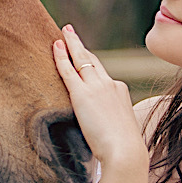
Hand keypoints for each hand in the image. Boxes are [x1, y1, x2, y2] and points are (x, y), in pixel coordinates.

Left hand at [53, 25, 146, 169]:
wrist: (125, 151)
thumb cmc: (124, 149)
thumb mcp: (121, 129)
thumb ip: (111, 122)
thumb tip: (105, 130)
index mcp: (120, 91)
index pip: (102, 73)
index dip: (91, 62)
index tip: (84, 53)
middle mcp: (109, 84)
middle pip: (91, 59)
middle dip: (80, 45)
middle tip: (69, 31)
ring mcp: (96, 87)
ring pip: (81, 59)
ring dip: (71, 43)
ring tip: (62, 31)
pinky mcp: (82, 94)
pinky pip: (68, 71)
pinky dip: (61, 57)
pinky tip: (56, 45)